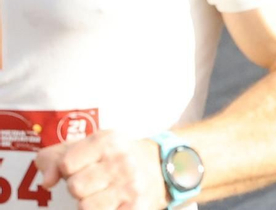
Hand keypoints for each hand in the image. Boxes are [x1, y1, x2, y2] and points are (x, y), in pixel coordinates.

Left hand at [36, 131, 164, 209]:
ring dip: (91, 204)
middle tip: (96, 182)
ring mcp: (131, 185)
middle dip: (81, 188)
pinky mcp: (137, 207)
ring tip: (105, 194)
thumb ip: (55, 158)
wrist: (161, 166)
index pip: (66, 164)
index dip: (69, 170)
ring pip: (85, 207)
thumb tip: (47, 181)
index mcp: (108, 141)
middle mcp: (122, 161)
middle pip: (75, 187)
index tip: (83, 167)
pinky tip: (113, 204)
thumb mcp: (87, 147)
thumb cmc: (115, 157)